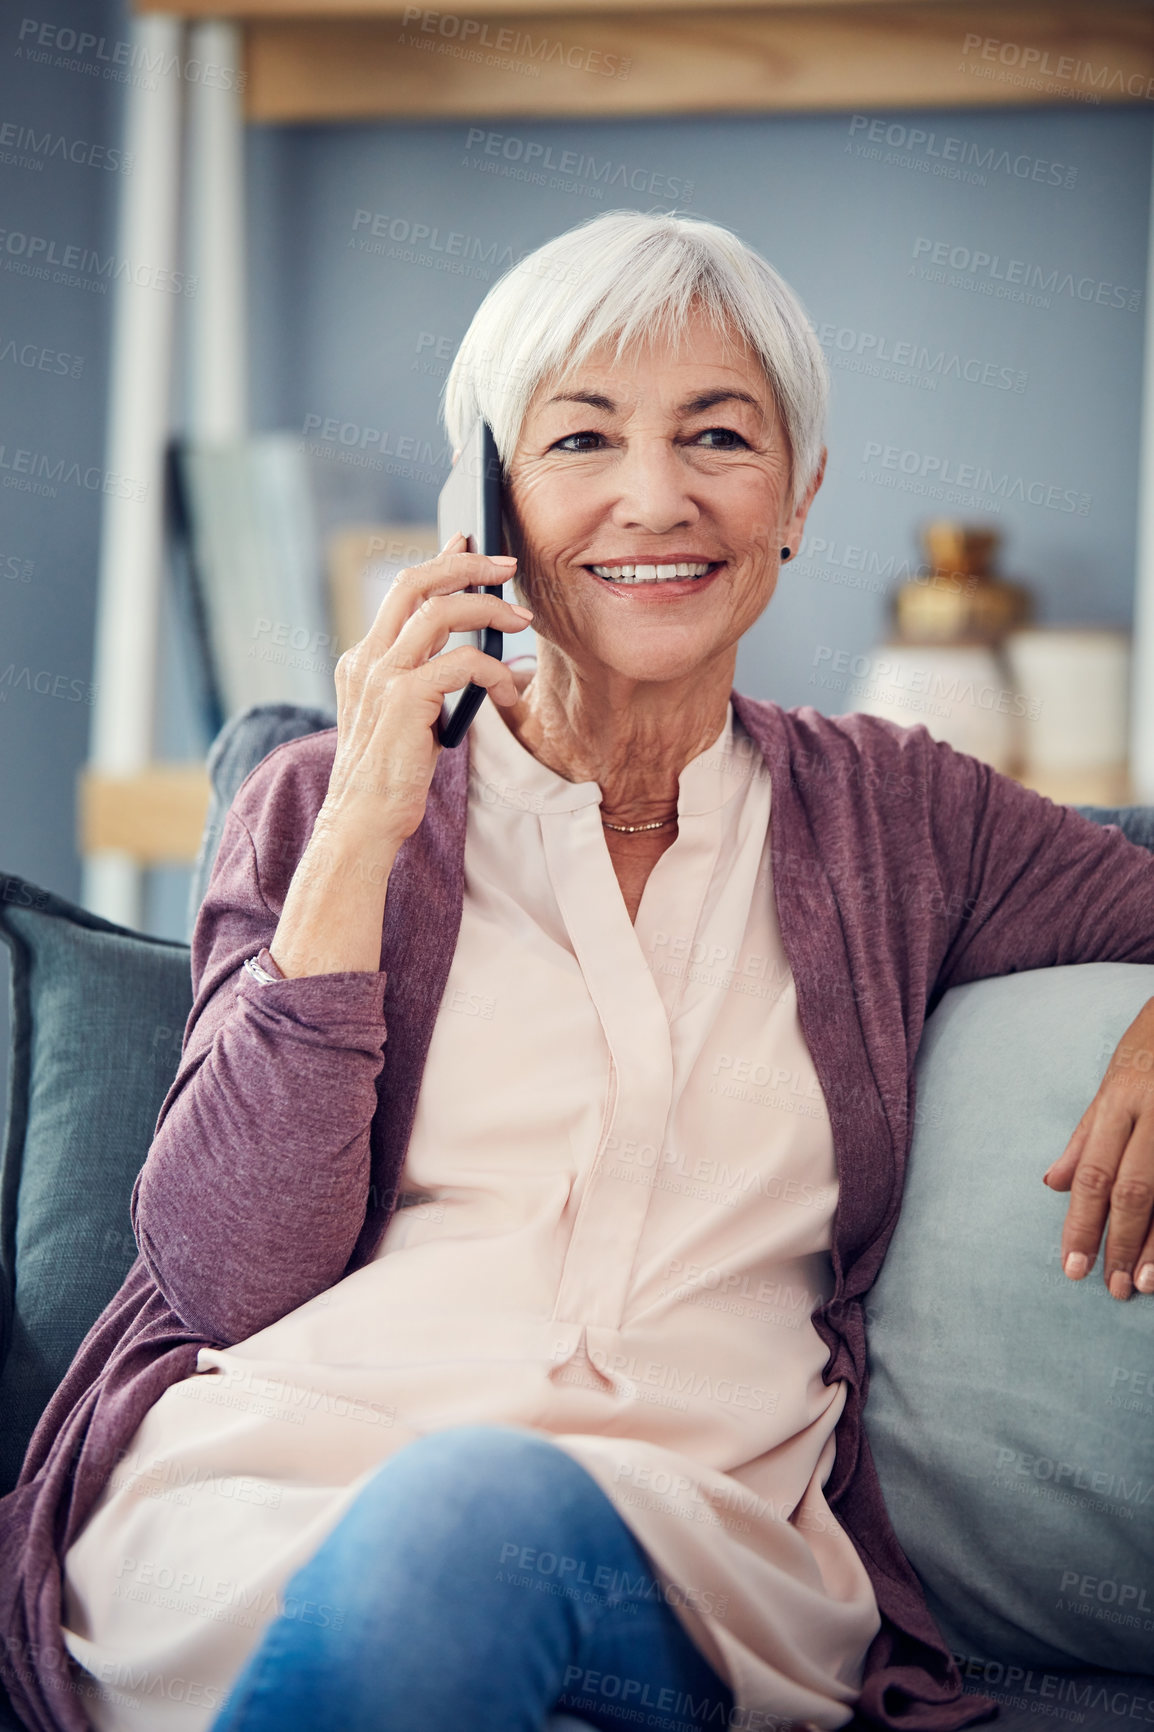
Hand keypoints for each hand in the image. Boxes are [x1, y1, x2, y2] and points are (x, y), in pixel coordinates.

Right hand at [321, 531, 531, 850]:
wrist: (363, 821)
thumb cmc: (393, 776)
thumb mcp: (409, 716)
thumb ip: (428, 678)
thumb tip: (479, 649)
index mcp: (364, 659)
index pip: (403, 590)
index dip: (440, 560)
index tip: (470, 540)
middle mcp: (367, 659)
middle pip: (415, 582)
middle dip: (465, 564)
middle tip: (507, 565)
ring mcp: (381, 677)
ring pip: (440, 612)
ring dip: (489, 609)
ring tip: (522, 620)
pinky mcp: (403, 700)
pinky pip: (461, 663)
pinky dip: (494, 670)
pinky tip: (509, 691)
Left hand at [1043, 997, 1153, 1300]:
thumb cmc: (1152, 1046)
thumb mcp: (1114, 1079)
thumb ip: (1086, 1135)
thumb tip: (1052, 1183)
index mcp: (1120, 1100)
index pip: (1093, 1173)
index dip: (1080, 1223)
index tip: (1071, 1268)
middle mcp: (1153, 1112)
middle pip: (1132, 1189)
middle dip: (1119, 1243)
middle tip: (1111, 1289)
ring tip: (1144, 1285)